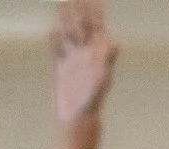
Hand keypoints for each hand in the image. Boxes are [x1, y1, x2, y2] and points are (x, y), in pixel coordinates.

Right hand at [50, 0, 118, 125]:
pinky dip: (53, 41)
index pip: (96, 27)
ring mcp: (73, 61)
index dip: (95, 12)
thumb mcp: (102, 77)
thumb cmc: (92, 100)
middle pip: (81, 27)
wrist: (78, 117)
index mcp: (97, 54)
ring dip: (65, 19)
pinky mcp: (61, 70)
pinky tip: (51, 31)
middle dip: (79, 10)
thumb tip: (116, 42)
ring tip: (62, 5)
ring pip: (68, 35)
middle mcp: (86, 56)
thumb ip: (108, 59)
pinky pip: (56, 51)